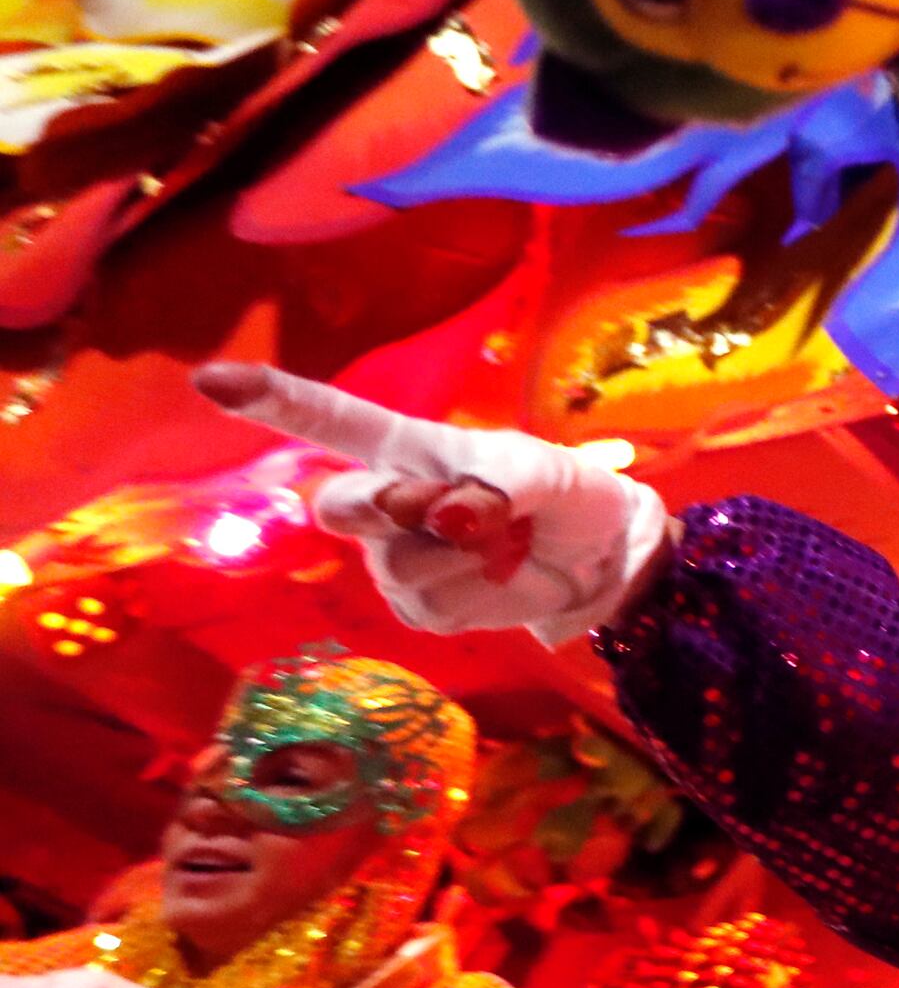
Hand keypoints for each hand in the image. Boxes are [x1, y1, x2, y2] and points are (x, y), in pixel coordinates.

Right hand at [191, 364, 671, 645]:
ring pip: (400, 563)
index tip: (210, 380)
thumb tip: (440, 517)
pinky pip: (432, 604)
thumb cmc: (563, 491)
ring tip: (505, 540)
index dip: (273, 399)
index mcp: (407, 447)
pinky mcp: (419, 607)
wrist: (599, 556)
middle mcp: (389, 498)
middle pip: (342, 506)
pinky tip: (499, 576)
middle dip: (390, 509)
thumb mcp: (542, 472)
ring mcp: (395, 558)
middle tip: (454, 511)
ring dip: (464, 556)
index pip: (330, 420)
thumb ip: (491, 484)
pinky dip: (480, 592)